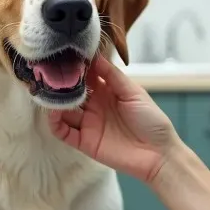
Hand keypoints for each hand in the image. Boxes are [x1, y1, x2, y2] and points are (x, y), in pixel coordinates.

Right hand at [49, 54, 179, 182]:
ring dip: (55, 102)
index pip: (86, 76)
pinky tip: (53, 113)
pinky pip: (63, 132)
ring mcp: (89, 124)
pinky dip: (54, 123)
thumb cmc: (151, 120)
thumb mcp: (134, 93)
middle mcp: (95, 106)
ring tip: (50, 92)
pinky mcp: (85, 142)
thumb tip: (94, 56)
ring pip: (64, 111)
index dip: (77, 67)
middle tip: (52, 73)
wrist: (159, 153)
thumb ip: (113, 76)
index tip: (66, 56)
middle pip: (72, 92)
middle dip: (62, 83)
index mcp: (107, 91)